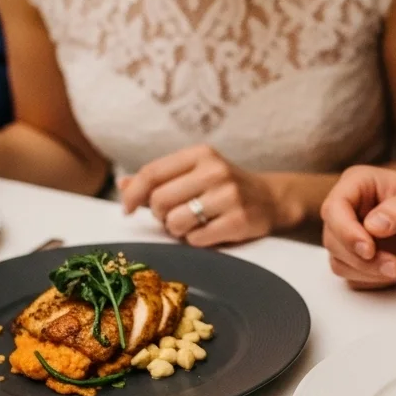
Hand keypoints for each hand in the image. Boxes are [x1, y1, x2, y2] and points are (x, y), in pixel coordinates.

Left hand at [119, 144, 284, 246]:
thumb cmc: (224, 187)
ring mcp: (229, 196)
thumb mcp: (195, 173)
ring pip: (176, 223)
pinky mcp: (239, 220)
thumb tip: (123, 185)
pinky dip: (197, 240)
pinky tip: (210, 231)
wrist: (271, 199)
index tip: (128, 209)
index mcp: (201, 154)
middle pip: (160, 201)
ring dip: (178, 230)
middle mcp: (215, 171)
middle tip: (174, 217)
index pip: (152, 173)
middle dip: (161, 215)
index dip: (134, 194)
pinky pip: (197, 239)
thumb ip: (160, 178)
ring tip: (193, 224)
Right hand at [320, 166, 395, 288]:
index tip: (369, 250)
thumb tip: (373, 226)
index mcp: (357, 184)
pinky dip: (377, 280)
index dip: (346, 232)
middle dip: (365, 260)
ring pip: (340, 263)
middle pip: (333, 240)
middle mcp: (347, 209)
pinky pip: (353, 278)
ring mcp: (347, 235)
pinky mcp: (354, 258)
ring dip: (373, 272)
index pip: (334, 208)